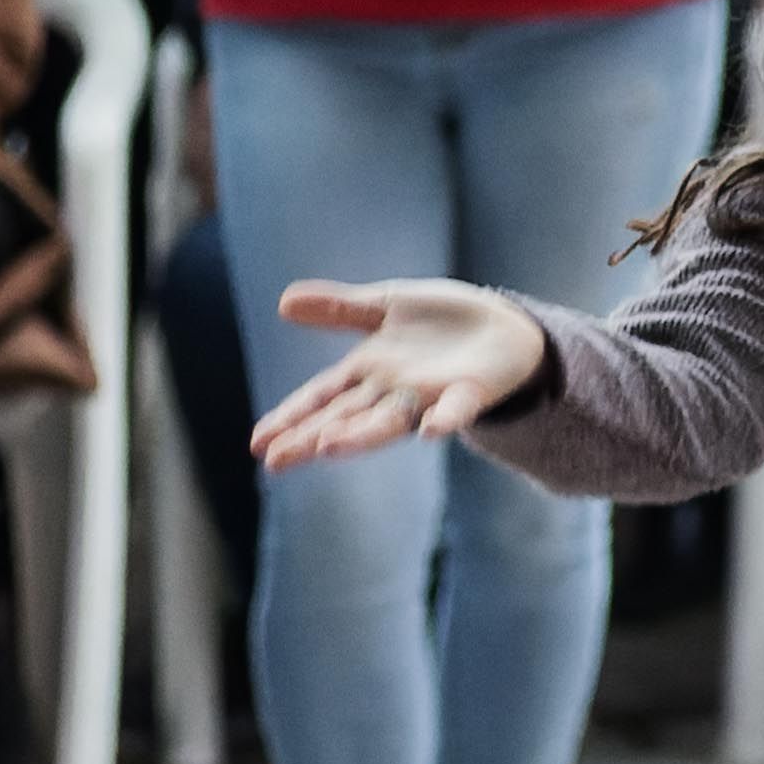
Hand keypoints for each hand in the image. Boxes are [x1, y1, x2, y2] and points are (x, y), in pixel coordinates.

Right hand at [251, 279, 547, 469]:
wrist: (505, 324)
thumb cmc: (442, 320)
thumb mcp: (386, 305)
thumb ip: (340, 309)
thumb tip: (283, 302)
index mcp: (369, 372)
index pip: (321, 397)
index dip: (291, 418)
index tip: (258, 442)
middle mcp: (394, 391)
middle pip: (345, 418)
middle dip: (311, 438)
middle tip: (275, 461)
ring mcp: (431, 396)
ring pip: (390, 420)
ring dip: (361, 435)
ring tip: (328, 448)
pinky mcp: (471, 392)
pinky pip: (456, 410)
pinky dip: (444, 420)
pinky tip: (430, 431)